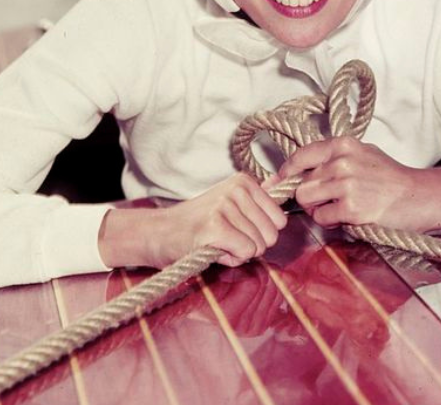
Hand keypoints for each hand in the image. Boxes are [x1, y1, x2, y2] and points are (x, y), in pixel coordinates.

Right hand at [99, 174, 287, 268]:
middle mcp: (236, 189)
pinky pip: (245, 252)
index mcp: (243, 182)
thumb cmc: (196, 223)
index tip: (237, 228)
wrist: (158, 233)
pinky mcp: (215, 227)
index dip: (260, 233)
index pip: (279, 219)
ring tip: (216, 242)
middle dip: (252, 245)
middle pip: (272, 234)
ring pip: (259, 246)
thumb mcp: (229, 203)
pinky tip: (212, 248)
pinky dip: (230, 258)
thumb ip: (257, 196)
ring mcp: (225, 207)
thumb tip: (281, 181)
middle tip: (225, 238)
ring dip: (238, 252)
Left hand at [280, 137, 440, 231]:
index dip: (285, 172)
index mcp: (343, 145)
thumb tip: (298, 171)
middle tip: (328, 201)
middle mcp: (342, 161)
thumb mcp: (362, 155)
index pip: (301, 156)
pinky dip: (331, 222)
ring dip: (318, 209)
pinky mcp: (352, 207)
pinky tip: (349, 217)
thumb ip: (332, 159)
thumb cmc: (391, 178)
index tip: (276, 182)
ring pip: (307, 200)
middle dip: (309, 197)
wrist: (419, 196)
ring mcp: (346, 184)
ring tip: (339, 209)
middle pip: (301, 184)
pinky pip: (322, 218)